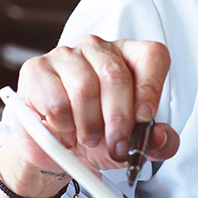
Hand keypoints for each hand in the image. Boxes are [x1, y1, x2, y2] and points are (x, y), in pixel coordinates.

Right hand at [0, 35, 180, 194]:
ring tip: (89, 138)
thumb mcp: (135, 144)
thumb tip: (161, 135)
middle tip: (117, 145)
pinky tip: (65, 128)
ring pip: (84, 88)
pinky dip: (62, 124)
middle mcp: (99, 48)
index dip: (150, 88)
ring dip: (89, 124)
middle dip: (119, 118)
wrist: (57, 149)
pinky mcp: (36, 69)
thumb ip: (160, 143)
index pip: (152, 56)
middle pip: (115, 75)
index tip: (145, 118)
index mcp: (131, 56)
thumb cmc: (102, 136)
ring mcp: (66, 54)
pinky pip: (55, 100)